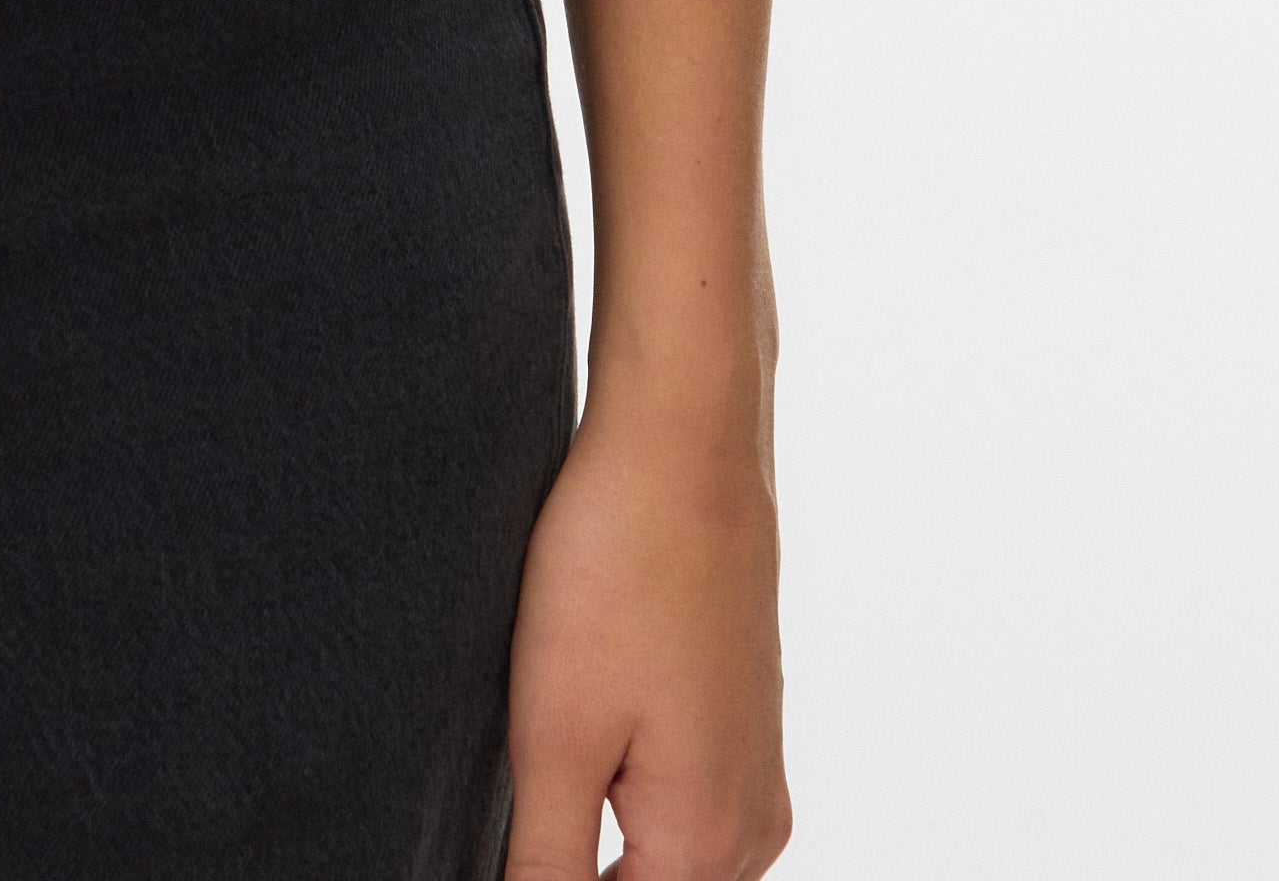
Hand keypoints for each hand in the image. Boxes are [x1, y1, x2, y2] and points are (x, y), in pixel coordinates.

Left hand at [505, 382, 789, 879]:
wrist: (686, 441)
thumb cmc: (622, 570)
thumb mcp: (554, 737)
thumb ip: (544, 865)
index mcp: (707, 848)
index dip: (541, 878)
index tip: (521, 811)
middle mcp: (752, 828)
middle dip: (576, 857)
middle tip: (527, 778)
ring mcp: (757, 773)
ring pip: (668, 855)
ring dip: (601, 834)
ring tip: (551, 742)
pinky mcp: (744, 723)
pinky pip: (686, 802)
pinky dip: (630, 791)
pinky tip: (586, 726)